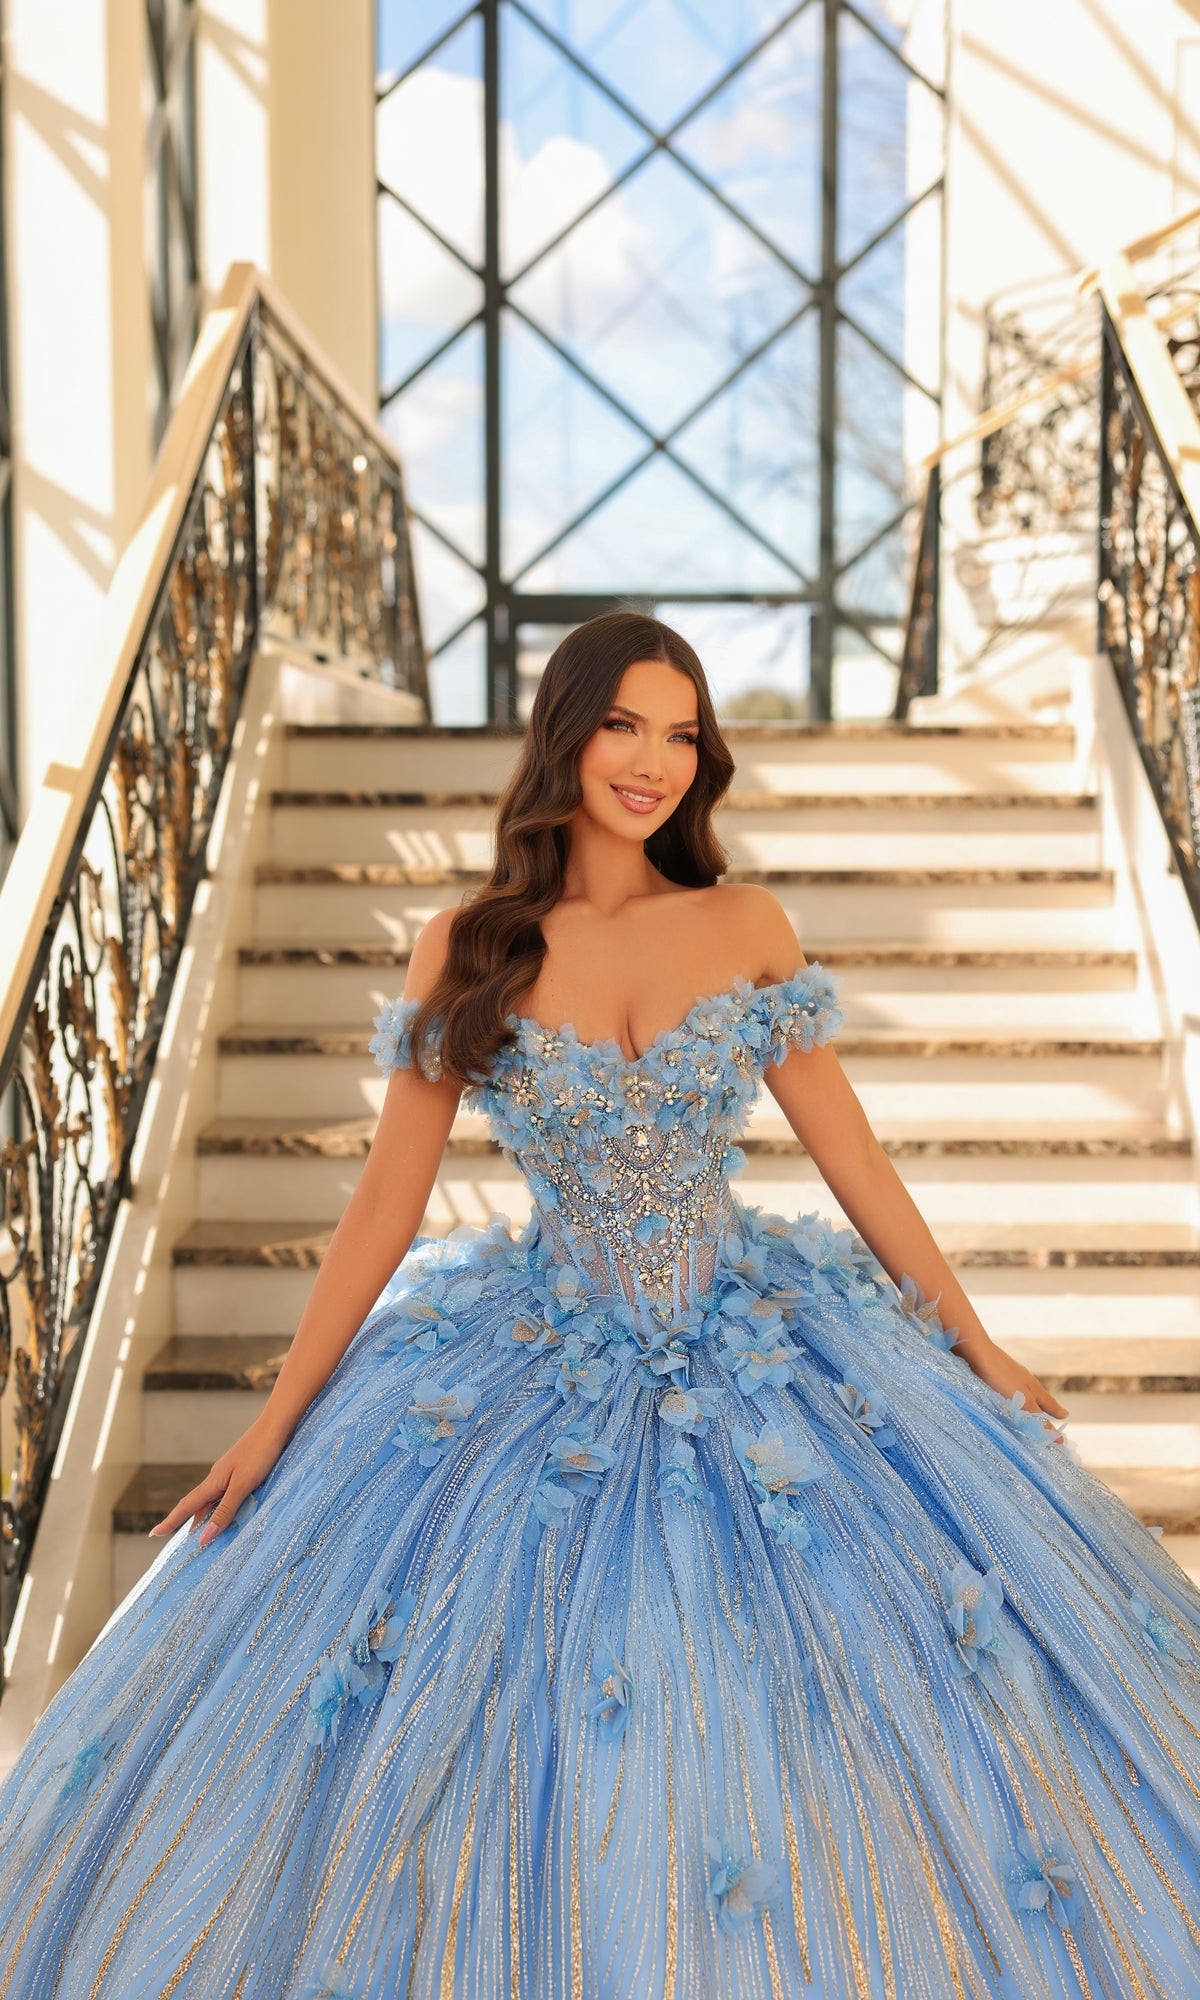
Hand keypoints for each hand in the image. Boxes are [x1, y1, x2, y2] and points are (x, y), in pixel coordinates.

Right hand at [147, 1413, 290, 1545]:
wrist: (277, 1426)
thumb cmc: (260, 1454)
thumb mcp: (242, 1486)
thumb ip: (225, 1511)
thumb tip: (203, 1538)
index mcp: (213, 1481)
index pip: (187, 1506)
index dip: (171, 1521)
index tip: (154, 1534)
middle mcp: (218, 1478)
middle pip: (199, 1505)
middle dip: (190, 1524)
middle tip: (186, 1546)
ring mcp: (230, 1473)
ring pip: (214, 1500)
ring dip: (209, 1517)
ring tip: (207, 1535)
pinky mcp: (244, 1470)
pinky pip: (228, 1494)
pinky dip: (225, 1508)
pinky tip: (233, 1512)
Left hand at [954, 1331, 1069, 1439]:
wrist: (977, 1351)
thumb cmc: (1001, 1376)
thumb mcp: (1022, 1400)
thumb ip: (1036, 1417)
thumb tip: (1055, 1436)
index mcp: (1033, 1387)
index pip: (1049, 1404)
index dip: (1056, 1414)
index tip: (1065, 1418)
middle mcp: (1025, 1380)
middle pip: (1040, 1396)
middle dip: (1047, 1407)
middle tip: (1057, 1413)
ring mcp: (1010, 1375)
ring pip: (1025, 1391)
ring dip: (1031, 1402)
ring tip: (1034, 1408)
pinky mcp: (996, 1373)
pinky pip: (1010, 1388)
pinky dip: (1015, 1396)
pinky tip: (1006, 1396)